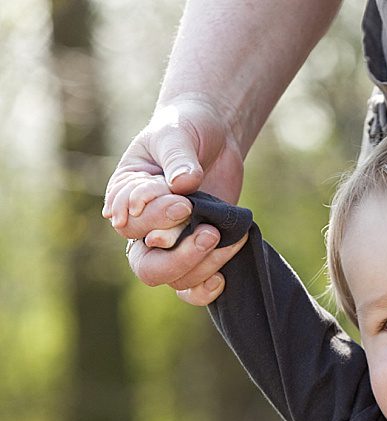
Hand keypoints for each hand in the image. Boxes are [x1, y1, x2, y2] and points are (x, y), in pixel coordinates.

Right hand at [103, 97, 245, 304]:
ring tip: (226, 237)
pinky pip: (190, 288)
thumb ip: (178, 157)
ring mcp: (170, 245)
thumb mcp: (177, 134)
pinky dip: (204, 290)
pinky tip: (220, 279)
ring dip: (203, 265)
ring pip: (174, 279)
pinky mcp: (196, 252)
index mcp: (126, 197)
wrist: (212, 136)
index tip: (185, 201)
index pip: (130, 224)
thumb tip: (184, 183)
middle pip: (147, 266)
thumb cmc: (186, 130)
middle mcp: (143, 228)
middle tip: (209, 232)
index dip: (156, 220)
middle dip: (179, 256)